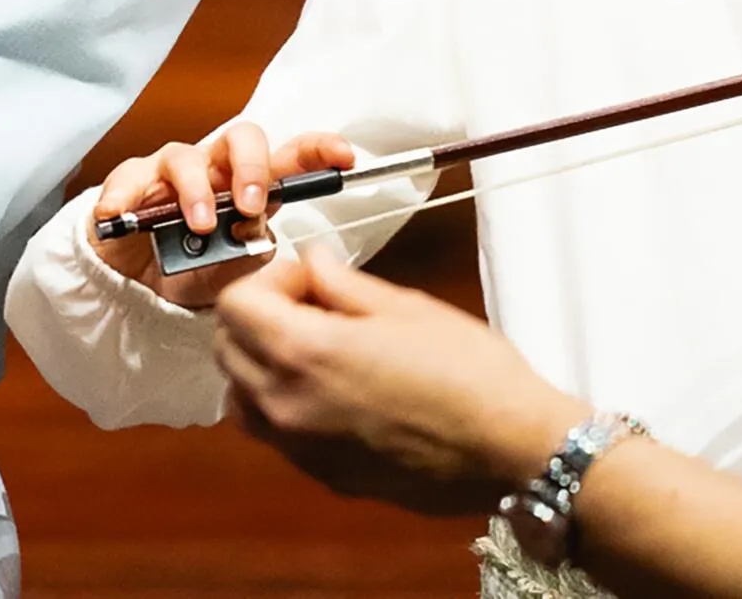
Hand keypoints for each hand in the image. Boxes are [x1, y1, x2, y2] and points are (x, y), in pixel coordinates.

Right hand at [87, 116, 359, 307]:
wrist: (138, 287)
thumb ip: (249, 255)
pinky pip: (129, 177)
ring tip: (199, 226)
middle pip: (241, 138)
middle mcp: (214, 170)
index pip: (290, 158)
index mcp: (249, 188)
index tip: (344, 157)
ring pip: (186, 156)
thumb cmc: (191, 270)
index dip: (318, 150)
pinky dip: (125, 195)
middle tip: (251, 204)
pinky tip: (121, 214)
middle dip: (251, 166)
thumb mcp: (230, 273)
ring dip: (195, 190)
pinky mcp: (132, 180)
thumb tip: (260, 238)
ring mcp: (172, 172)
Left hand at [216, 245, 587, 517]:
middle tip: (311, 307)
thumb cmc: (468, 371)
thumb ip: (341, 283)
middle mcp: (287, 403)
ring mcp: (302, 447)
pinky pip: (275, 434)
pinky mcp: (324, 476)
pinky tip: (331, 392)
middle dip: (259, 318)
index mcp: (303, 351)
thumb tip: (311, 264)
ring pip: (242, 397)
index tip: (307, 280)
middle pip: (228, 349)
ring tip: (315, 350)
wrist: (513, 449)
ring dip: (261, 365)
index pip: (234, 304)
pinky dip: (282, 405)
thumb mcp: (404, 306)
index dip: (267, 280)